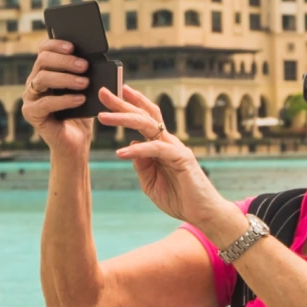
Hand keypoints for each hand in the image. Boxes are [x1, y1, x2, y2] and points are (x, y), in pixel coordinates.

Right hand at [21, 39, 95, 153]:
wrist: (76, 142)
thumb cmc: (81, 114)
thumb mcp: (86, 90)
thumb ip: (85, 74)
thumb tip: (95, 59)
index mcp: (45, 71)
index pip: (44, 50)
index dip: (56, 44)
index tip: (73, 46)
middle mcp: (34, 82)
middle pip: (42, 61)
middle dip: (65, 61)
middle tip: (84, 66)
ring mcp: (30, 97)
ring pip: (42, 79)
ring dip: (65, 78)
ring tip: (85, 83)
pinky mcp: (31, 113)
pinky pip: (44, 103)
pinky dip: (64, 100)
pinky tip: (79, 99)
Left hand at [96, 84, 234, 229]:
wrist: (202, 214)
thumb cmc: (179, 198)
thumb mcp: (150, 183)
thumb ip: (141, 166)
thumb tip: (130, 146)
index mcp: (160, 146)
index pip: (144, 119)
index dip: (130, 105)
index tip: (112, 93)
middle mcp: (168, 142)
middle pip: (144, 116)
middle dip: (123, 103)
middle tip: (103, 92)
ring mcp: (175, 148)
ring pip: (149, 126)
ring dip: (125, 119)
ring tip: (104, 117)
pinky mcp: (182, 158)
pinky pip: (156, 149)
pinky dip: (138, 150)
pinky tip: (121, 153)